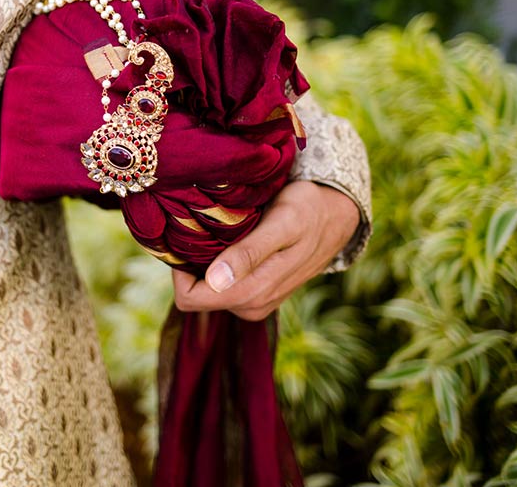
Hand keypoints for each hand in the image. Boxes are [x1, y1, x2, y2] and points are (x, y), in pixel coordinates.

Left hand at [171, 181, 359, 320]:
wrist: (337, 215)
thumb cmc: (308, 210)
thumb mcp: (282, 224)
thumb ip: (250, 253)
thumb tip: (215, 281)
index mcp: (252, 293)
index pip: (189, 299)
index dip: (179, 270)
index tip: (186, 236)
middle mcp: (251, 306)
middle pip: (196, 296)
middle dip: (191, 265)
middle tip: (200, 227)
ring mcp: (254, 303)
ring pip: (207, 291)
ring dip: (204, 264)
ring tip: (217, 230)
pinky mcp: (257, 294)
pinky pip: (221, 286)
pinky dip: (217, 264)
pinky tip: (228, 239)